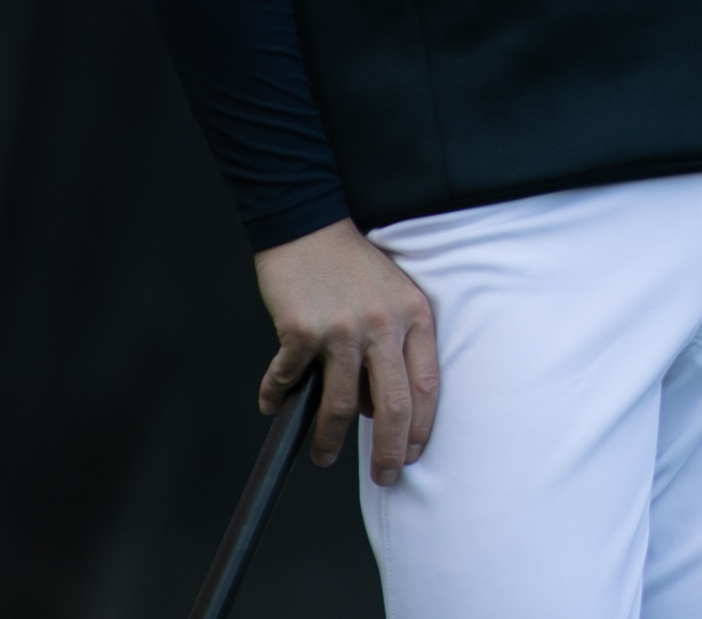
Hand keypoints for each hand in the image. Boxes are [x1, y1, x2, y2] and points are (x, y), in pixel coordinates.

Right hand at [253, 219, 439, 485]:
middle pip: (392, 407)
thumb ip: (396, 346)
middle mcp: (383, 325)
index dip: (421, 428)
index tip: (414, 455)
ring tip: (325, 455)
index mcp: (415, 317)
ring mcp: (342, 329)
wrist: (310, 223)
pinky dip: (278, 397)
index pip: (428, 386)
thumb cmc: (354, 265)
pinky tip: (273, 403)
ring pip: (341, 406)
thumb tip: (377, 408)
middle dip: (388, 452)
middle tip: (384, 477)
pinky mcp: (302, 330)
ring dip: (330, 440)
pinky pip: (290, 379)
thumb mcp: (394, 297)